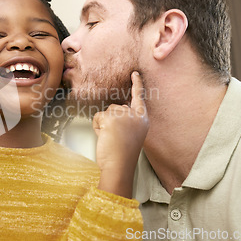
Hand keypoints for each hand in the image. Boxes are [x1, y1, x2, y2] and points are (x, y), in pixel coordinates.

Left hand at [94, 71, 148, 197]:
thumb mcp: (131, 134)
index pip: (139, 97)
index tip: (134, 73)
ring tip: (111, 138)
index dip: (137, 84)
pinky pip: (98, 117)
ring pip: (106, 111)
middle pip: (116, 107)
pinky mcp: (112, 117)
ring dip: (103, 124)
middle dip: (110, 120)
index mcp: (143, 119)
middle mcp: (136, 115)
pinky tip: (105, 137)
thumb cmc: (122, 155)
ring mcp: (124, 115)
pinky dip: (97, 127)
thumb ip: (127, 120)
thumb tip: (115, 110)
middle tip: (115, 138)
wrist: (119, 166)